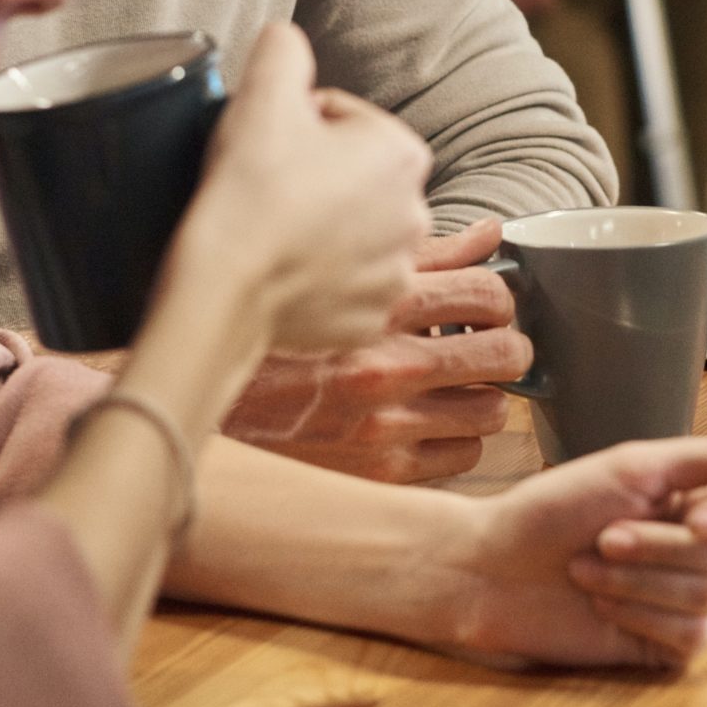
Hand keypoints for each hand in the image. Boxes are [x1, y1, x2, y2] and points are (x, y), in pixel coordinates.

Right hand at [158, 25, 431, 356]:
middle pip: (353, 178)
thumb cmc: (250, 191)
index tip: (270, 147)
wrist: (225, 289)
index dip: (296, 125)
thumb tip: (286, 40)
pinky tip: (284, 272)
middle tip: (267, 188)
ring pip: (352, 233)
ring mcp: (396, 273)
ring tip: (274, 231)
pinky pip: (345, 288)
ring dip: (321, 228)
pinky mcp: (370, 319)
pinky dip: (319, 281)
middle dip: (316, 176)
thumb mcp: (263, 94)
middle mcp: (416, 215)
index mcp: (403, 152)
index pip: (343, 120)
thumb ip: (283, 48)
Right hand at [223, 220, 532, 481]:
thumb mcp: (341, 276)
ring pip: (491, 412)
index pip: (487, 293)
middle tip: (491, 350)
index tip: (488, 309)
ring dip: (481, 400)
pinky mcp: (378, 472)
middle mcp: (387, 365)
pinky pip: (461, 459)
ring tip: (456, 391)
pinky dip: (454, 443)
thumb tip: (489, 234)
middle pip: (506, 354)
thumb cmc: (271, 331)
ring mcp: (385, 424)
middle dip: (507, 349)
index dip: (500, 300)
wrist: (200, 398)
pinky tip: (428, 427)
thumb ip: (423, 257)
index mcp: (378, 307)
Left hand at [438, 437, 706, 668]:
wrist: (492, 568)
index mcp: (706, 498)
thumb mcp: (634, 464)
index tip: (701, 515)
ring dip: (639, 581)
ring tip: (589, 567)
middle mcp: (706, 550)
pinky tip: (600, 605)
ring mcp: (688, 600)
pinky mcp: (667, 646)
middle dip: (666, 546)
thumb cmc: (552, 509)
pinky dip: (638, 616)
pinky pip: (691, 637)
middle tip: (607, 536)